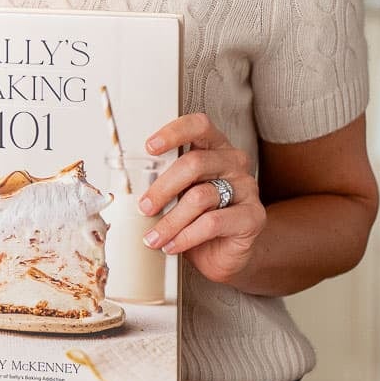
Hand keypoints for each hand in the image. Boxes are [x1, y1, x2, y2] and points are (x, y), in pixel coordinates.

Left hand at [140, 112, 264, 284]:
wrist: (226, 254)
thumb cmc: (197, 218)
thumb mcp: (178, 195)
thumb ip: (163, 182)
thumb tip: (126, 185)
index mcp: (215, 148)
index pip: (199, 126)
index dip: (174, 133)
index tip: (149, 148)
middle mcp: (234, 162)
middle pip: (194, 163)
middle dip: (162, 187)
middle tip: (144, 207)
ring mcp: (247, 188)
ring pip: (200, 197)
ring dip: (170, 220)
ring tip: (153, 237)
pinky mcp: (253, 216)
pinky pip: (212, 223)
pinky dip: (186, 236)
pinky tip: (172, 246)